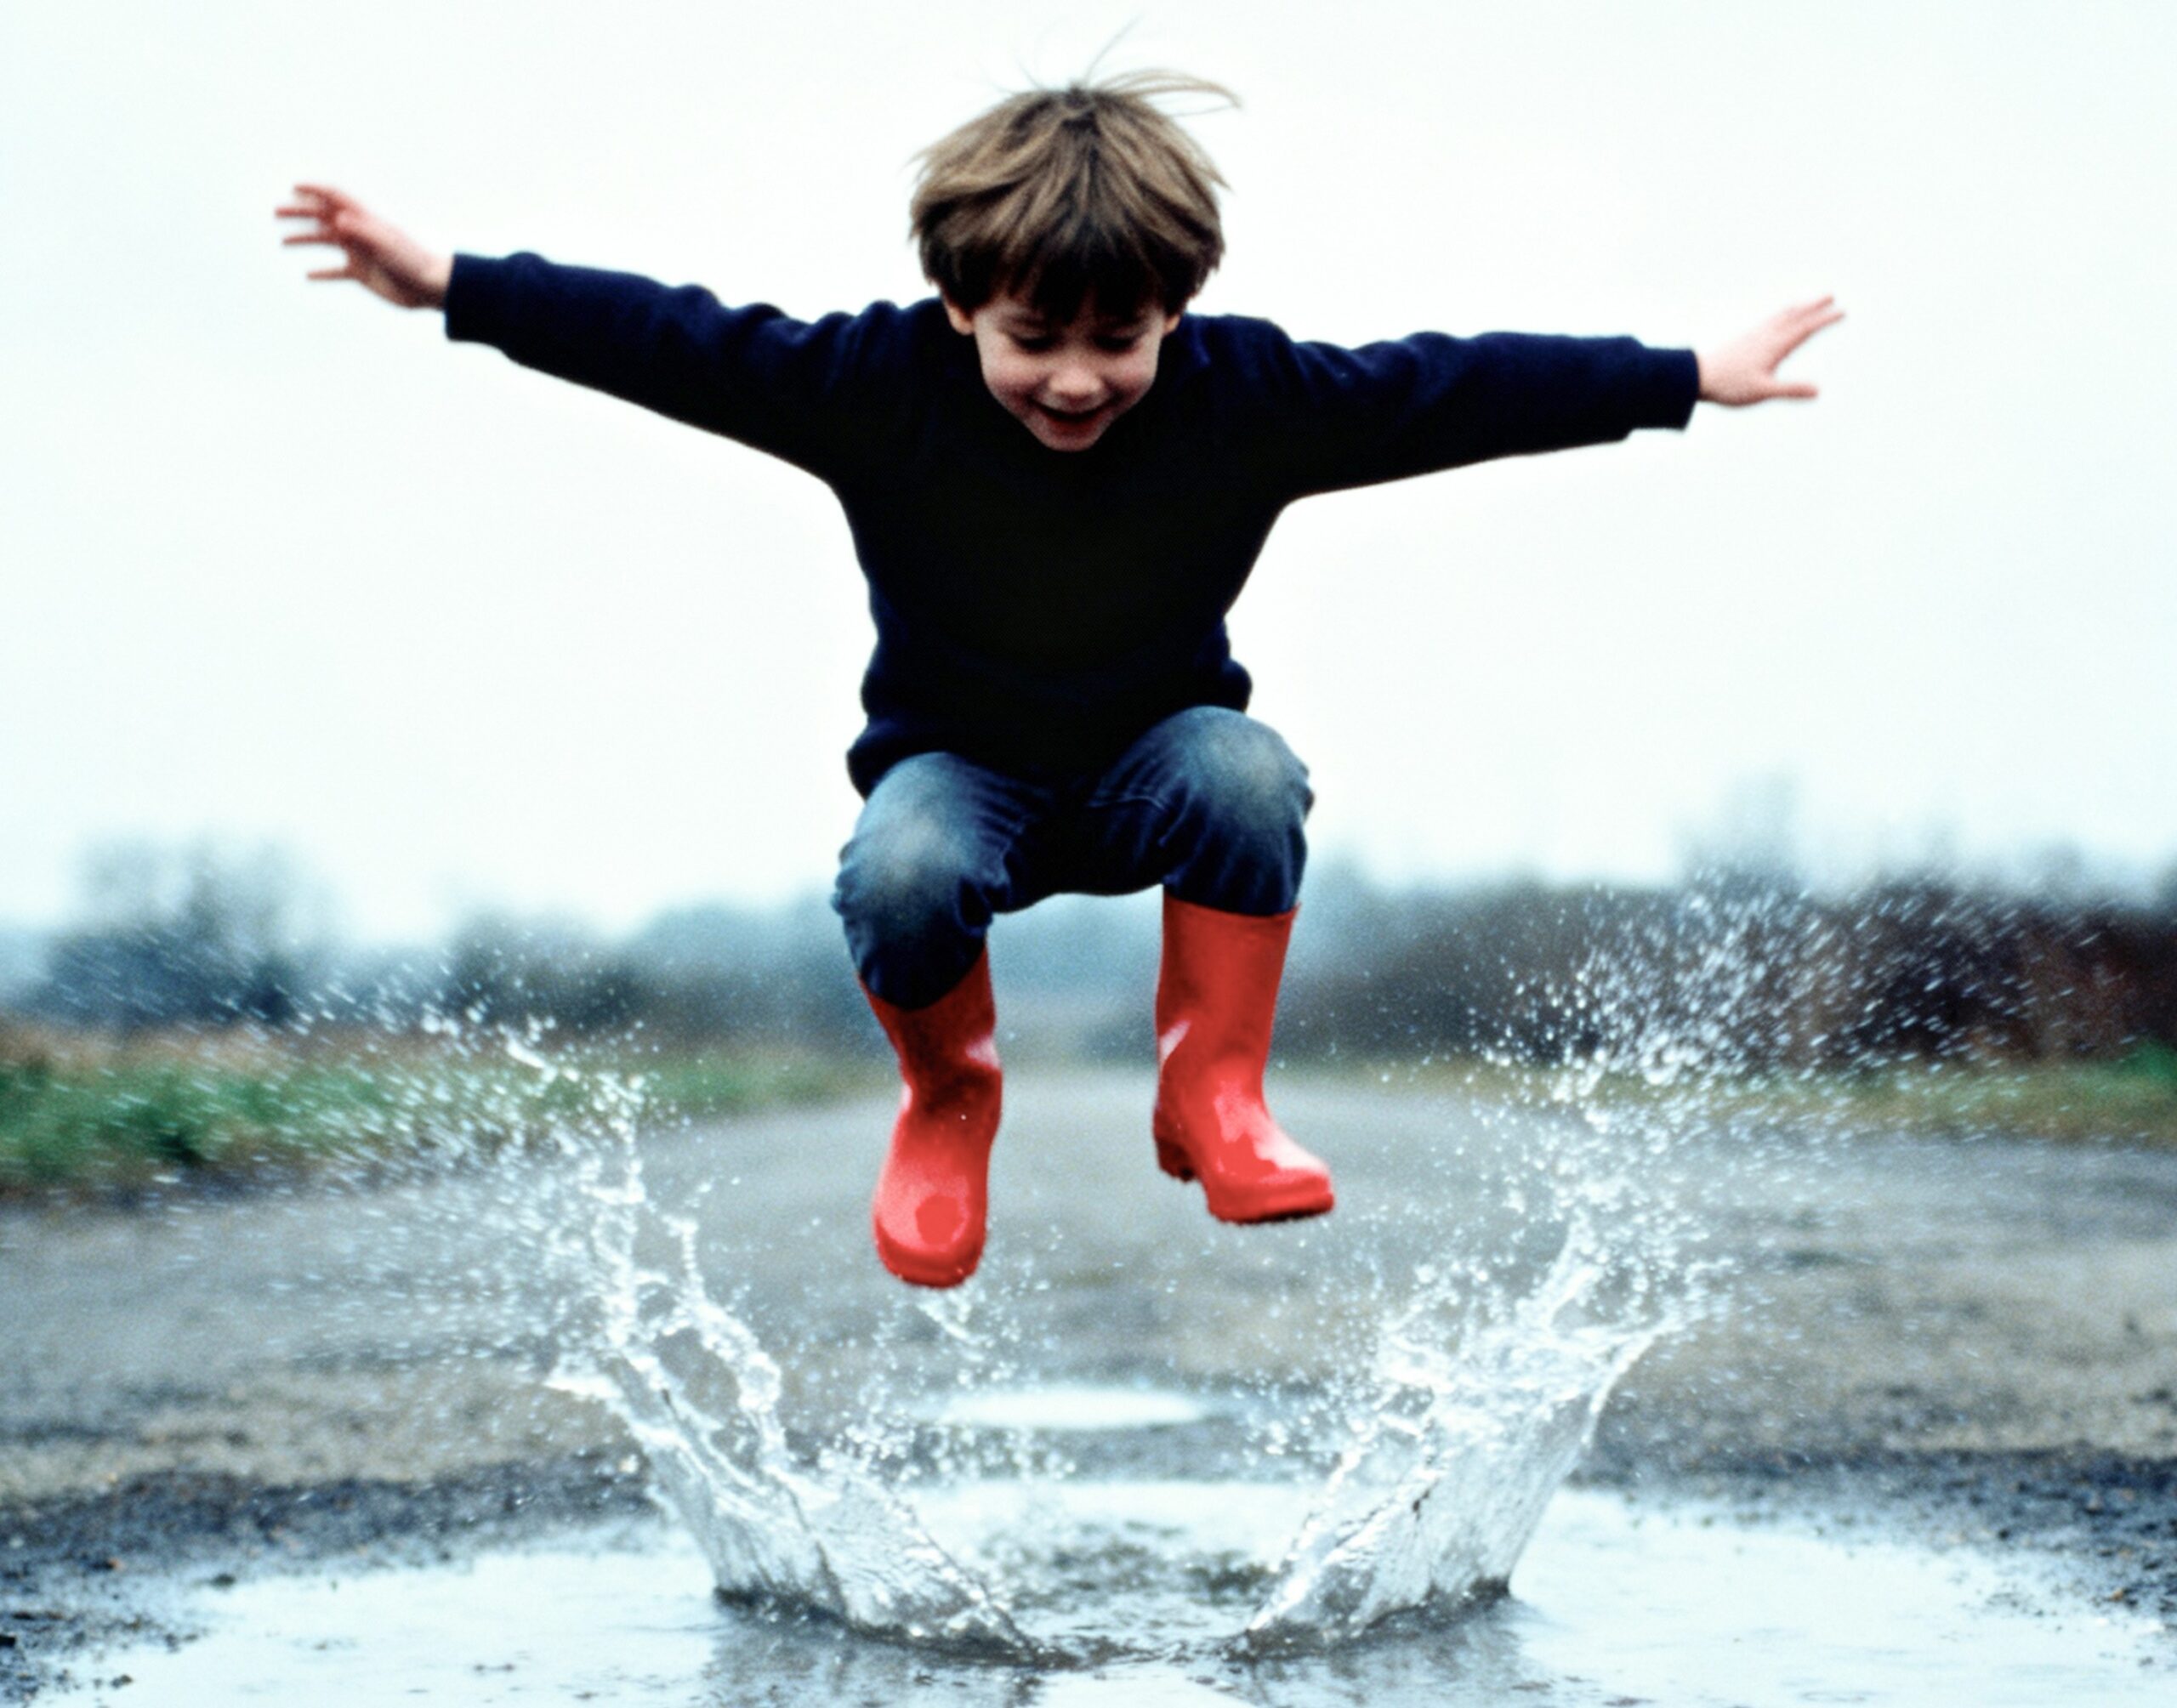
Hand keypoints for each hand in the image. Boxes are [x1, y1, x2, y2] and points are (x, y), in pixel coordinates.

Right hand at [276, 185, 451, 309]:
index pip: (336, 197)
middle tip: (276, 212)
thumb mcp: (386, 245)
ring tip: (283, 242)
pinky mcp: (363, 274)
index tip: (294, 187)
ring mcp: (360, 252)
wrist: (431, 288)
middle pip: (324, 217)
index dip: (315, 190)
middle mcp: (359, 233)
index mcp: (365, 220)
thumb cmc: (413, 262)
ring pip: (327, 242)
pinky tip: (308, 275)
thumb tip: (338, 219)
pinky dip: (322, 272)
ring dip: (305, 239)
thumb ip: (362, 231)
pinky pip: (337, 272)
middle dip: (300, 213)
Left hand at [1697, 297, 1842, 405]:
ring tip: (1807, 301)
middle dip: (1814, 306)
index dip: (1825, 319)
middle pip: (1794, 316)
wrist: (1696, 376)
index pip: (1805, 329)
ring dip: (1797, 307)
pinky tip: (1777, 317)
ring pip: (1780, 315)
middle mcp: (1766, 335)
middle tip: (1831, 295)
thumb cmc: (1728, 386)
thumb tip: (1818, 390)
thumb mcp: (1762, 391)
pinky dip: (1779, 313)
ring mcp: (1754, 334)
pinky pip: (1768, 320)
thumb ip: (1790, 390)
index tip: (1843, 311)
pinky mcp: (1744, 337)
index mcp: (1774, 346)